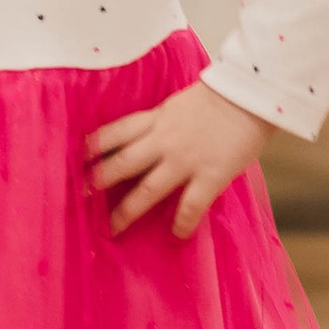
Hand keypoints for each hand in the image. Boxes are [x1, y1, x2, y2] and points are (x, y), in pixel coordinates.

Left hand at [87, 77, 266, 240]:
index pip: (115, 132)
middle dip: (99, 181)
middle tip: (80, 196)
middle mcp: (163, 140)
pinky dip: (182, 222)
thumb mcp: (181, 104)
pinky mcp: (210, 175)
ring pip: (146, 189)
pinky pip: (190, 205)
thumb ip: (165, 123)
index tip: (77, 159)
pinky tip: (177, 235)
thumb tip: (153, 138)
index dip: (93, 146)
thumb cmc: (223, 96)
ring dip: (127, 211)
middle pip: (122, 163)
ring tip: (112, 228)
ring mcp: (185, 160)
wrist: (251, 93)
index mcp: (157, 118)